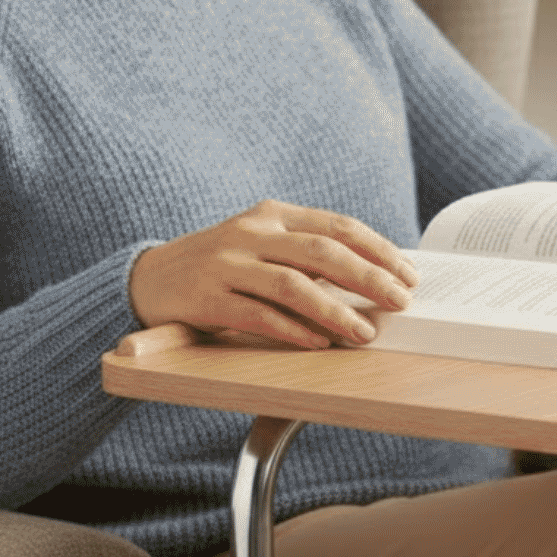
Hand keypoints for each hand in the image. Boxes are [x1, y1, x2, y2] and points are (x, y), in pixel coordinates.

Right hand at [128, 200, 418, 348]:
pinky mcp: (206, 298)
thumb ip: (308, 255)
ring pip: (293, 285)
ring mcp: (226, 264)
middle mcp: (251, 232)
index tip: (408, 274)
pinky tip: (319, 342)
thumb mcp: (264, 245)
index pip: (337, 226)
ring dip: (335, 311)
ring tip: (365, 332)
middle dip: (369, 278)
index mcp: (273, 214)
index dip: (378, 250)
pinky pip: (258, 315)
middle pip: (322, 252)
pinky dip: (293, 330)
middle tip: (400, 301)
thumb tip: (372, 279)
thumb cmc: (223, 265)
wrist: (148, 278)